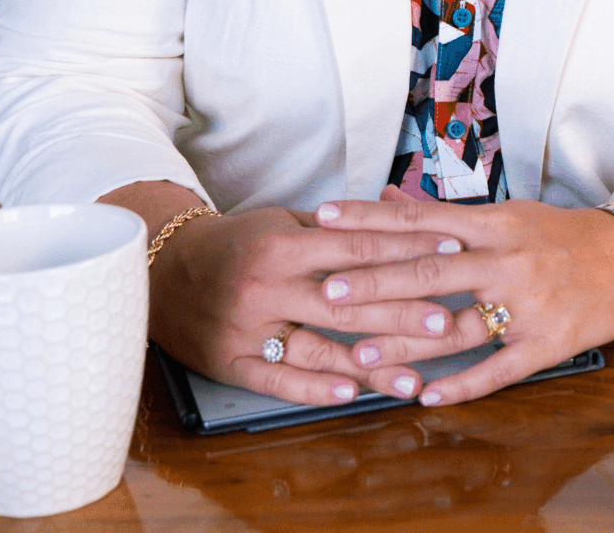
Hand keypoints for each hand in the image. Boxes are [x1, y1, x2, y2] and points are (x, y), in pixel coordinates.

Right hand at [138, 197, 467, 406]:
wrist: (164, 268)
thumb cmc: (237, 242)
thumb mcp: (282, 220)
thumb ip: (334, 226)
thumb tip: (396, 218)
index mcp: (283, 243)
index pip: (356, 247)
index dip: (406, 249)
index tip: (449, 252)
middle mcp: (266, 284)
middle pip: (345, 301)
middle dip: (400, 311)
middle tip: (446, 321)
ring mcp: (248, 326)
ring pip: (317, 348)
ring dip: (368, 364)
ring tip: (413, 377)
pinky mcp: (230, 361)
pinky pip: (277, 380)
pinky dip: (315, 388)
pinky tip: (350, 394)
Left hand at [313, 194, 613, 404]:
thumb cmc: (557, 233)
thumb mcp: (504, 212)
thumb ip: (445, 213)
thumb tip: (389, 197)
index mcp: (490, 223)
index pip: (418, 218)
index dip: (369, 218)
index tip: (323, 218)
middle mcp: (503, 260)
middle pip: (429, 271)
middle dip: (376, 282)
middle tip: (329, 292)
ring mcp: (525, 304)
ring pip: (456, 326)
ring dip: (405, 342)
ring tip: (359, 354)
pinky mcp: (546, 344)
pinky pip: (497, 369)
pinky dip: (460, 385)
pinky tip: (424, 396)